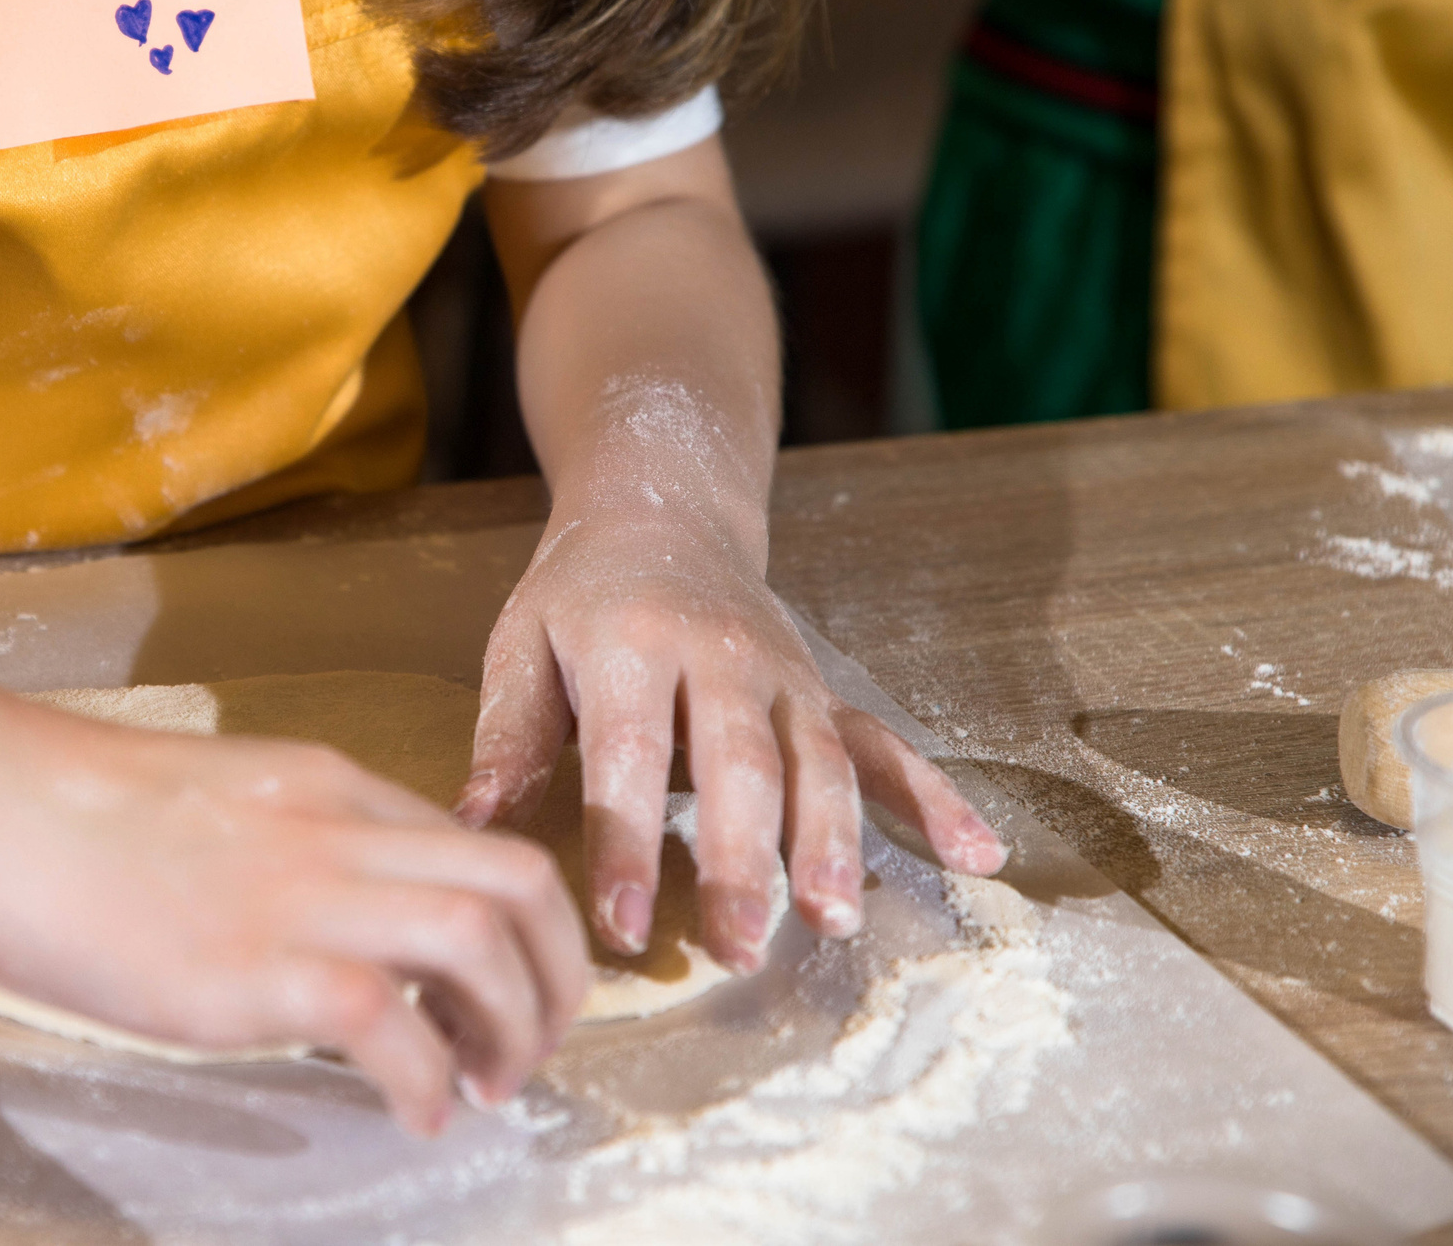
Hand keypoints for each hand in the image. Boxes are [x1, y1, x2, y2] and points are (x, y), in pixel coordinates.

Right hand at [0, 692, 592, 1135]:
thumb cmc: (47, 805)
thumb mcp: (197, 801)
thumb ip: (267, 844)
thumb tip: (287, 916)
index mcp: (321, 786)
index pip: (472, 842)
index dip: (515, 929)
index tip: (499, 992)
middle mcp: (335, 828)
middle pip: (520, 879)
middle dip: (558, 974)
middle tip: (527, 1046)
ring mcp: (301, 894)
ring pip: (487, 937)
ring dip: (515, 1026)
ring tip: (488, 1085)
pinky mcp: (258, 968)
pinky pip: (398, 1028)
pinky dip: (429, 1082)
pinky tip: (414, 1113)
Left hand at [455, 510, 1005, 971]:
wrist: (661, 507)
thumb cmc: (579, 592)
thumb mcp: (521, 643)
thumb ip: (506, 735)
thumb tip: (474, 823)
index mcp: (632, 643)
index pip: (629, 754)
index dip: (627, 842)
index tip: (626, 923)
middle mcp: (721, 655)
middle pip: (740, 765)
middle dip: (745, 860)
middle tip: (741, 945)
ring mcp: (785, 674)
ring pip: (820, 762)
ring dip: (833, 844)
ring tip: (834, 920)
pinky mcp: (822, 690)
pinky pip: (887, 745)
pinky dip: (938, 798)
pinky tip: (979, 854)